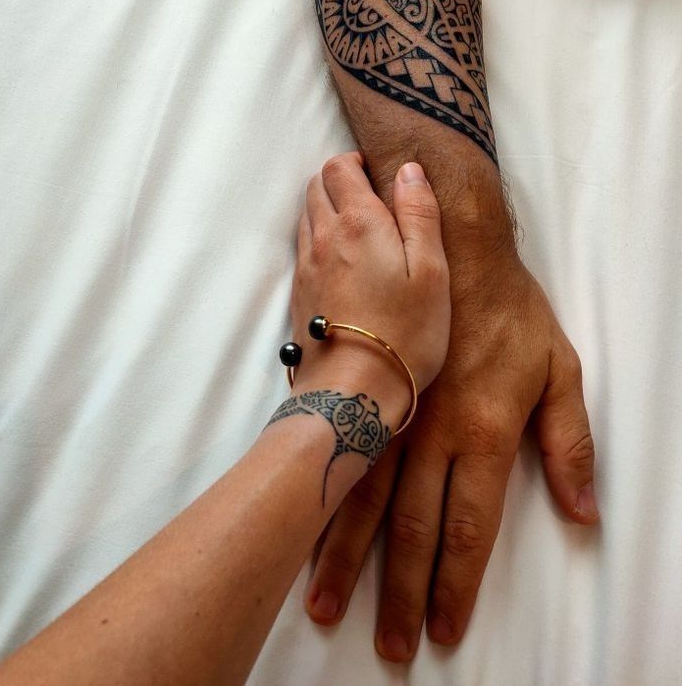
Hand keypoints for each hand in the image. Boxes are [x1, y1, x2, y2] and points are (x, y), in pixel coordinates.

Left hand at [290, 152, 449, 412]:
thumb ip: (420, 214)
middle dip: (339, 180)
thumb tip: (409, 170)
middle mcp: (324, 236)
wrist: (354, 389)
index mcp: (359, 222)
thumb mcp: (431, 271)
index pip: (339, 167)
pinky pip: (303, 246)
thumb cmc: (405, 332)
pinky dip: (319, 237)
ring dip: (326, 207)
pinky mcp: (299, 291)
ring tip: (359, 227)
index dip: (355, 161)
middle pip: (316, 185)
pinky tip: (342, 260)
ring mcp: (307, 265)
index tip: (377, 173)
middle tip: (370, 196)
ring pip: (306, 215)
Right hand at [305, 239, 598, 660]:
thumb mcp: (560, 369)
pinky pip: (345, 453)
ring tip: (327, 604)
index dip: (455, 584)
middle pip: (415, 528)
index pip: (469, 528)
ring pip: (367, 498)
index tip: (442, 629)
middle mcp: (434, 434)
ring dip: (348, 556)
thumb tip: (583, 512)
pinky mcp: (369, 392)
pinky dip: (325, 497)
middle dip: (401, 591)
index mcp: (486, 433)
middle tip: (389, 643)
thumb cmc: (509, 309)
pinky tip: (305, 524)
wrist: (452, 245)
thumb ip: (570, 442)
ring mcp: (395, 413)